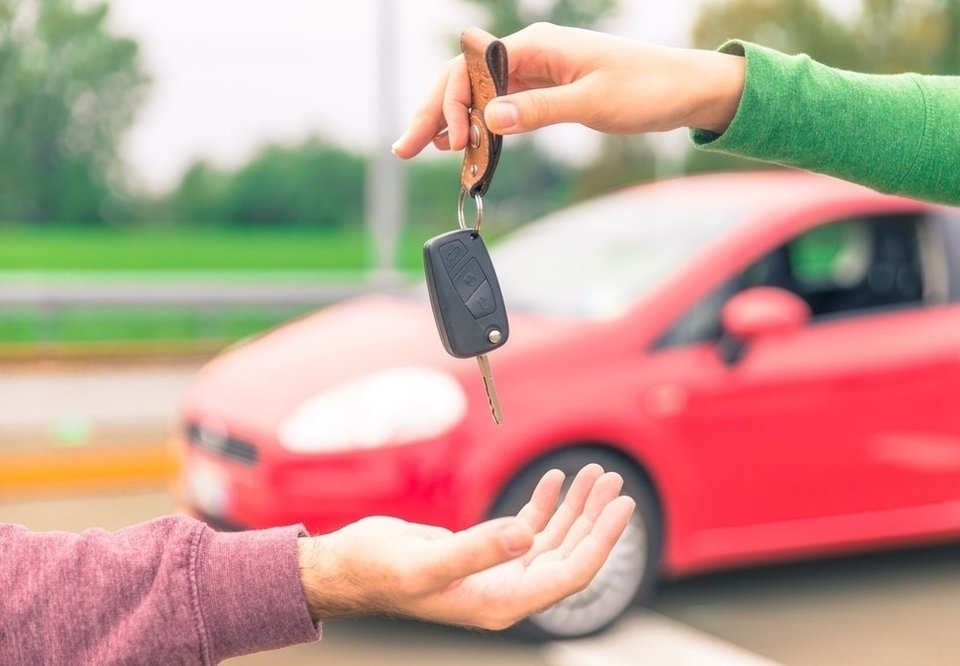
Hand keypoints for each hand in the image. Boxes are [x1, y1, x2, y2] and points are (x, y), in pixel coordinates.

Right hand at [297, 463, 634, 629]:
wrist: (348, 568)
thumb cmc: (377, 570)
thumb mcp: (426, 561)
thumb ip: (477, 550)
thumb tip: (527, 536)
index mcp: (500, 603)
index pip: (569, 574)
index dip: (601, 541)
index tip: (623, 507)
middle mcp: (506, 591)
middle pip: (568, 555)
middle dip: (594, 518)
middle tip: (614, 482)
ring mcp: (498, 573)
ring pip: (552, 540)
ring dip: (575, 508)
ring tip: (596, 475)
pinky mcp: (486, 552)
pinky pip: (528, 528)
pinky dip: (545, 504)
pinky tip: (556, 482)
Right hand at [392, 23, 745, 158]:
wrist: (687, 89)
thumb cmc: (648, 87)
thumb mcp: (593, 102)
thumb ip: (540, 110)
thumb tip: (490, 119)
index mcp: (536, 45)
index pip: (472, 70)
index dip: (450, 105)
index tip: (449, 143)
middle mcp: (530, 55)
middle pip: (465, 81)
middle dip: (434, 113)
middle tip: (406, 148)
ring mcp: (537, 73)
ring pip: (479, 96)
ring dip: (452, 122)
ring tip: (426, 150)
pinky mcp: (548, 92)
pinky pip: (502, 108)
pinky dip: (481, 127)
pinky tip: (464, 144)